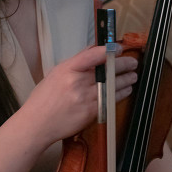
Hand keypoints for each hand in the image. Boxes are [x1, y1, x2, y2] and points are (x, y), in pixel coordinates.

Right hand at [20, 45, 137, 149]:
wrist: (38, 123)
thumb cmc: (44, 97)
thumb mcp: (56, 73)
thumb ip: (76, 62)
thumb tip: (94, 50)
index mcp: (67, 70)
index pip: (91, 55)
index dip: (107, 50)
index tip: (118, 48)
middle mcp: (77, 82)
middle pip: (106, 70)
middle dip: (123, 65)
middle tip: (132, 62)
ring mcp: (85, 98)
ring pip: (112, 86)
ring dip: (126, 80)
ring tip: (133, 75)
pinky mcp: (91, 113)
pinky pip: (111, 100)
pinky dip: (120, 94)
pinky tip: (126, 90)